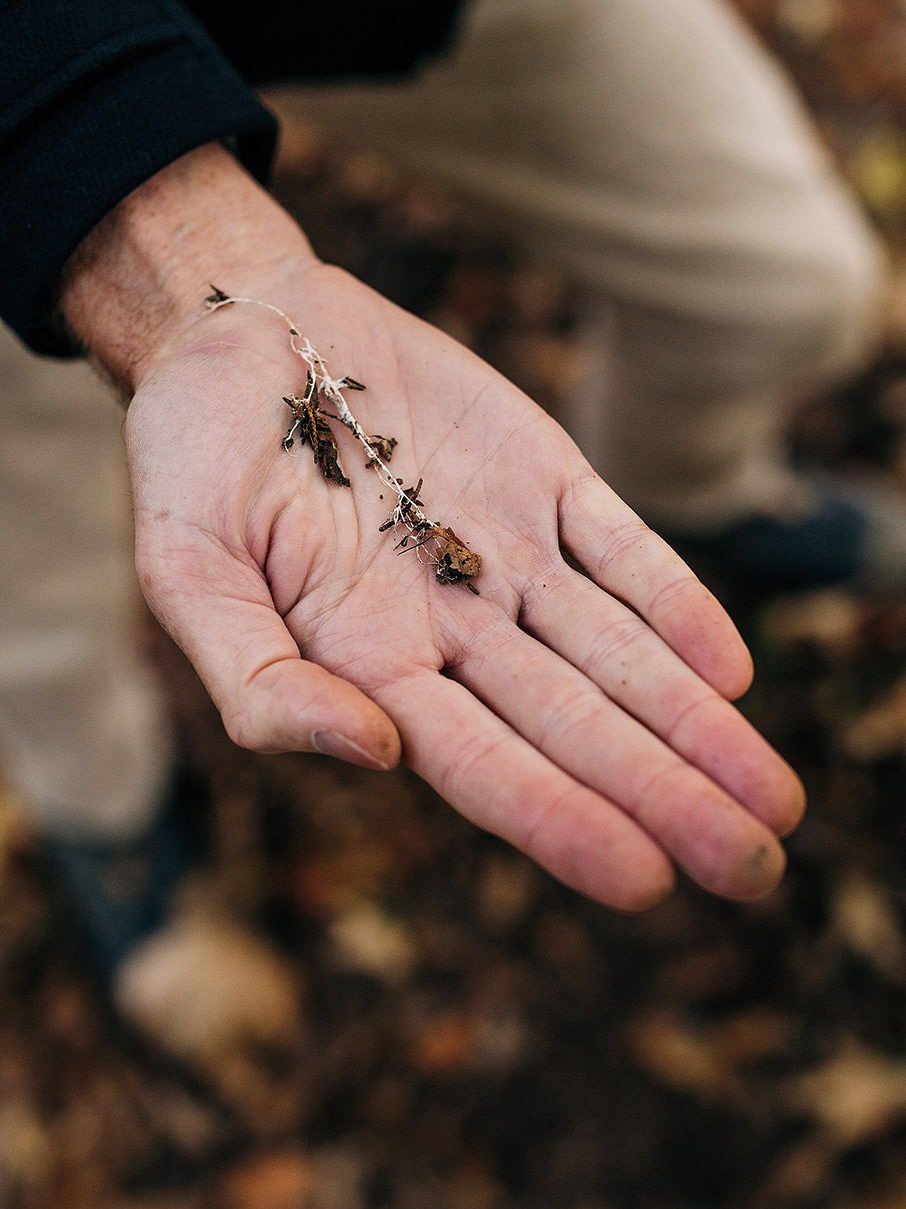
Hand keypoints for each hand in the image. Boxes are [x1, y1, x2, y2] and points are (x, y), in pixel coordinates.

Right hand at [63, 146, 803, 910]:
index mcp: (367, 662)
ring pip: (616, 653)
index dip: (558, 819)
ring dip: (693, 723)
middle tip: (756, 870)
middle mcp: (454, 626)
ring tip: (771, 800)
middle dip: (665, 796)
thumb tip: (374, 753)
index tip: (646, 881)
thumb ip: (259, 677)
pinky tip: (728, 669)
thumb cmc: (195, 455)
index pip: (479, 762)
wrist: (246, 328)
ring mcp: (507, 554)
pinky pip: (623, 546)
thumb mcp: (186, 569)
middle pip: (574, 726)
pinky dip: (674, 602)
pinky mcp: (544, 479)